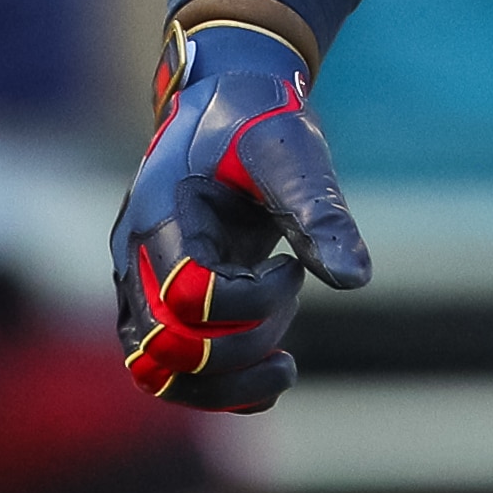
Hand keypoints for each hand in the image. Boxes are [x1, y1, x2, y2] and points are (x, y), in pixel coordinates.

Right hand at [110, 16, 371, 409]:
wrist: (219, 104)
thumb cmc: (255, 120)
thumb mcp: (292, 152)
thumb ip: (319, 211)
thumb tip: (355, 279)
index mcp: (161, 216)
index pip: (188, 299)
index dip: (251, 303)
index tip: (292, 265)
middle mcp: (137, 260)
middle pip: (169, 349)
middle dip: (244, 343)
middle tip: (290, 292)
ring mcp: (141, 287)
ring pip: (156, 375)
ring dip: (226, 385)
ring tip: (286, 365)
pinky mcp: (156, 304)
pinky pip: (168, 372)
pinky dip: (218, 388)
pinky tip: (272, 367)